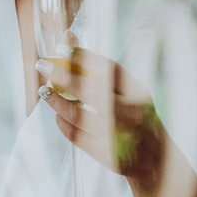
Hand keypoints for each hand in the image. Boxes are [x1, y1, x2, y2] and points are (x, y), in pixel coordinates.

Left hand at [37, 47, 196, 196]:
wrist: (154, 159)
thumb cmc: (136, 114)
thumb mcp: (129, 90)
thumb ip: (100, 68)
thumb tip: (67, 37)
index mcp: (139, 94)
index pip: (109, 69)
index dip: (84, 56)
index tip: (61, 45)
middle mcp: (132, 115)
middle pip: (92, 92)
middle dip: (63, 76)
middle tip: (41, 64)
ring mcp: (118, 137)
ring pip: (78, 116)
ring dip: (56, 101)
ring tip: (45, 91)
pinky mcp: (105, 155)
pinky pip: (75, 136)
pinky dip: (62, 122)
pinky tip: (57, 114)